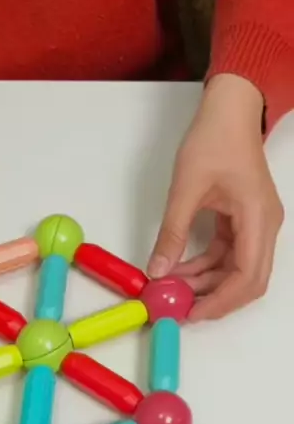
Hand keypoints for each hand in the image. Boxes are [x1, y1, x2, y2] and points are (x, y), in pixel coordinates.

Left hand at [148, 74, 283, 320]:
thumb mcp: (186, 188)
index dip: (221, 301)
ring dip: (206, 283)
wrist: (230, 111)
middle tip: (180, 308)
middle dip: (215, 298)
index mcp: (258, 218)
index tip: (192, 312)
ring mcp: (256, 226)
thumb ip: (172, 233)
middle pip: (248, 281)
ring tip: (171, 287)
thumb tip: (157, 271)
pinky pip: (228, 256)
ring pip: (237, 271)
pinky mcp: (244, 223)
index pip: (248, 276)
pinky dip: (205, 267)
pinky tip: (179, 269)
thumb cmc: (215, 139)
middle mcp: (265, 227)